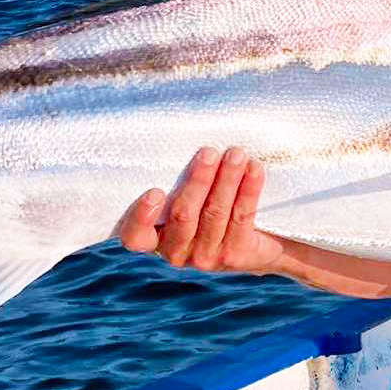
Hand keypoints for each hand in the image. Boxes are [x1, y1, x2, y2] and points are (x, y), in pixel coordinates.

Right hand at [116, 147, 284, 274]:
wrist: (256, 242)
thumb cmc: (208, 204)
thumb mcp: (188, 194)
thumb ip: (175, 176)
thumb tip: (180, 132)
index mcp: (154, 237)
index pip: (134, 237)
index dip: (141, 217)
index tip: (155, 191)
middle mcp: (176, 252)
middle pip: (183, 215)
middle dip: (198, 181)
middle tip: (209, 152)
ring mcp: (205, 257)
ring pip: (215, 213)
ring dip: (226, 179)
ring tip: (236, 154)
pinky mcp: (235, 256)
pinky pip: (241, 217)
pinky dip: (248, 190)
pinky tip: (254, 169)